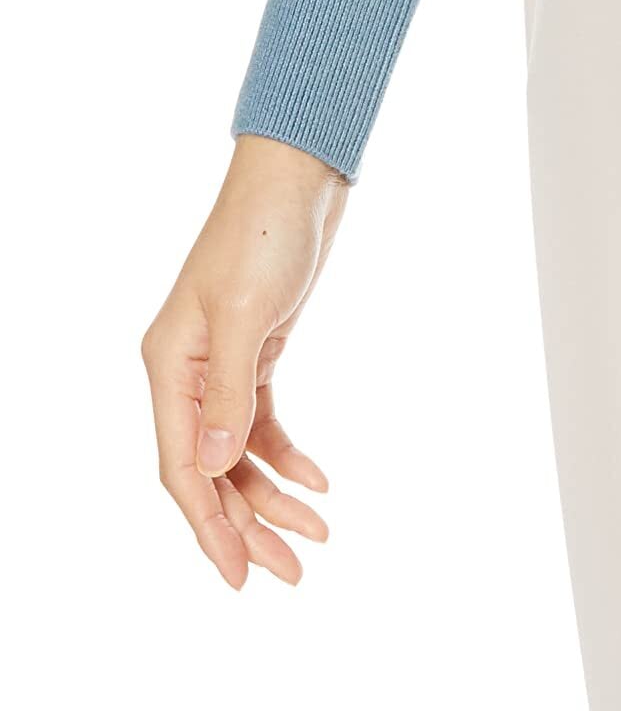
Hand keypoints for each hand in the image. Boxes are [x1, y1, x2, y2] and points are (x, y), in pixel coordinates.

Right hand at [142, 135, 347, 585]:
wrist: (298, 177)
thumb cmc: (264, 232)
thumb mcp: (246, 312)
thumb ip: (230, 391)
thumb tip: (217, 467)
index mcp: (169, 368)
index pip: (184, 468)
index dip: (209, 527)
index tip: (240, 576)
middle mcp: (187, 372)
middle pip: (212, 471)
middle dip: (248, 525)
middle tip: (293, 571)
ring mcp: (222, 363)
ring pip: (239, 453)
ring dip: (272, 496)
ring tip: (317, 535)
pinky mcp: (257, 351)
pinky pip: (263, 420)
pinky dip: (285, 453)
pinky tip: (317, 480)